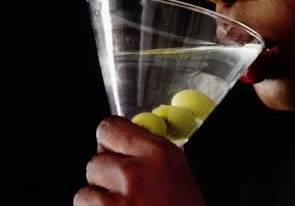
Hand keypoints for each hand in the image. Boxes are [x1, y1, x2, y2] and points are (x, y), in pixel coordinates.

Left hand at [74, 116, 204, 205]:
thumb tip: (124, 139)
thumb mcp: (179, 174)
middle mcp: (136, 173)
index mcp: (159, 154)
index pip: (109, 128)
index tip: (111, 148)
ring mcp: (117, 203)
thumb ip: (151, 154)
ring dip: (98, 204)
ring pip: (84, 193)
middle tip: (125, 193)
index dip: (108, 140)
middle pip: (94, 162)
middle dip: (105, 178)